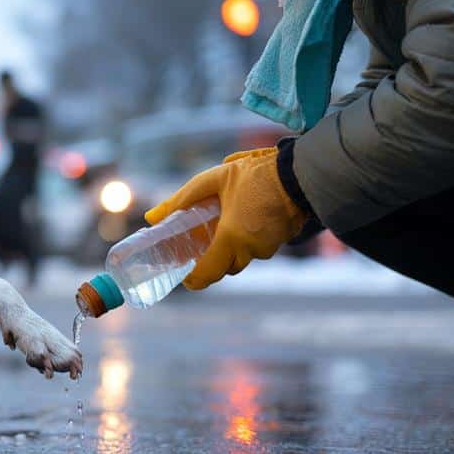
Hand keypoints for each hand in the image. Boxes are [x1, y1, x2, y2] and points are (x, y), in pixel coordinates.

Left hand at [145, 147, 306, 289]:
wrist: (301, 174)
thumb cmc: (257, 175)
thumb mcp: (215, 180)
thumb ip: (182, 199)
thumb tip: (152, 217)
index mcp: (232, 237)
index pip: (208, 273)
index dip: (193, 279)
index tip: (184, 275)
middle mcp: (251, 249)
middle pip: (224, 267)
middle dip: (211, 258)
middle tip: (198, 243)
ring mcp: (268, 248)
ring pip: (241, 258)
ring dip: (230, 248)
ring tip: (222, 224)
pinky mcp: (280, 242)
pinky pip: (256, 249)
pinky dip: (246, 241)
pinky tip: (242, 220)